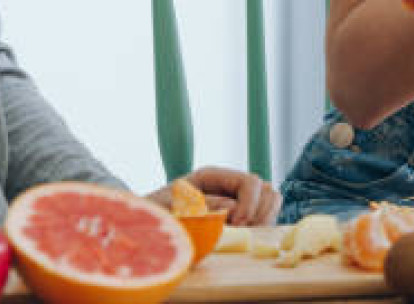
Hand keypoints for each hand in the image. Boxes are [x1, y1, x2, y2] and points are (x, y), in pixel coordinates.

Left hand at [147, 166, 280, 225]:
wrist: (143, 225)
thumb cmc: (154, 213)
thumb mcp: (172, 207)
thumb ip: (201, 206)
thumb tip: (233, 208)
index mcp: (213, 177)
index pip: (250, 182)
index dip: (250, 203)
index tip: (238, 223)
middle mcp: (228, 186)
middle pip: (266, 189)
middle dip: (261, 212)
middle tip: (243, 231)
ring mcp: (236, 201)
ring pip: (270, 201)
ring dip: (264, 219)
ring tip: (243, 234)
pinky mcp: (239, 217)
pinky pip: (264, 218)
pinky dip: (261, 227)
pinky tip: (243, 236)